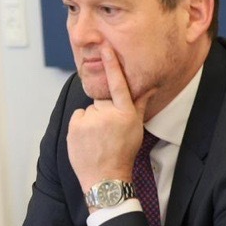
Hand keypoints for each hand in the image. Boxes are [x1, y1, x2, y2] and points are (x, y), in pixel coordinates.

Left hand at [67, 45, 155, 195]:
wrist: (105, 176)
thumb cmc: (123, 152)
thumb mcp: (136, 128)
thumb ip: (140, 104)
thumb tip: (150, 86)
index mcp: (125, 114)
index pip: (119, 84)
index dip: (112, 65)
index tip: (106, 48)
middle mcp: (107, 114)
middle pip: (102, 100)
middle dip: (103, 111)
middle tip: (107, 131)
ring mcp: (90, 120)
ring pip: (89, 109)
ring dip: (91, 119)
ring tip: (97, 137)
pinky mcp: (75, 126)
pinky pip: (78, 116)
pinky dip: (80, 125)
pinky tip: (87, 139)